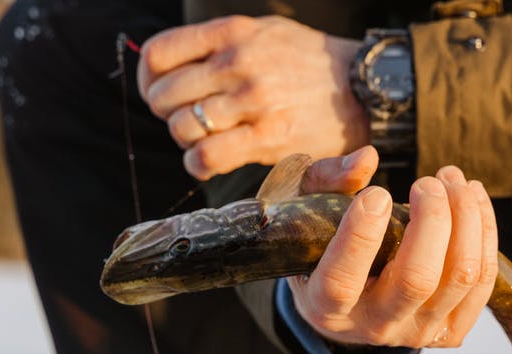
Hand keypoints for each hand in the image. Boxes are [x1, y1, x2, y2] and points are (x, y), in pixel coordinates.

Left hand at [138, 16, 368, 179]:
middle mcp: (238, 61)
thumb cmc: (308, 63)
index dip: (148, 80)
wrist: (363, 88)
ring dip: (185, 140)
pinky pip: (207, 155)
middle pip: (164, 94)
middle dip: (167, 114)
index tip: (159, 94)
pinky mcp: (267, 136)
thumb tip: (171, 62)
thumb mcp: (265, 32)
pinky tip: (210, 161)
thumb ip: (220, 43)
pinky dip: (198, 163)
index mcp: (232, 32)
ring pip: (182, 126)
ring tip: (204, 140)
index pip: (159, 54)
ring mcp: (252, 99)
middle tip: (187, 122)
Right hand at [289, 148, 499, 348]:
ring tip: (451, 179)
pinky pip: (483, 281)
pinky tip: (472, 197)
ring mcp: (417, 332)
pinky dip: (485, 232)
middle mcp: (374, 327)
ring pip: (460, 277)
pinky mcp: (449, 330)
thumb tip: (367, 158)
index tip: (378, 194)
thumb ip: (328, 182)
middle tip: (427, 183)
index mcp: (325, 307)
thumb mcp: (307, 212)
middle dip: (432, 219)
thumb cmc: (321, 244)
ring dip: (466, 218)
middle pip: (417, 279)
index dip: (360, 237)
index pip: (342, 282)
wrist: (346, 301)